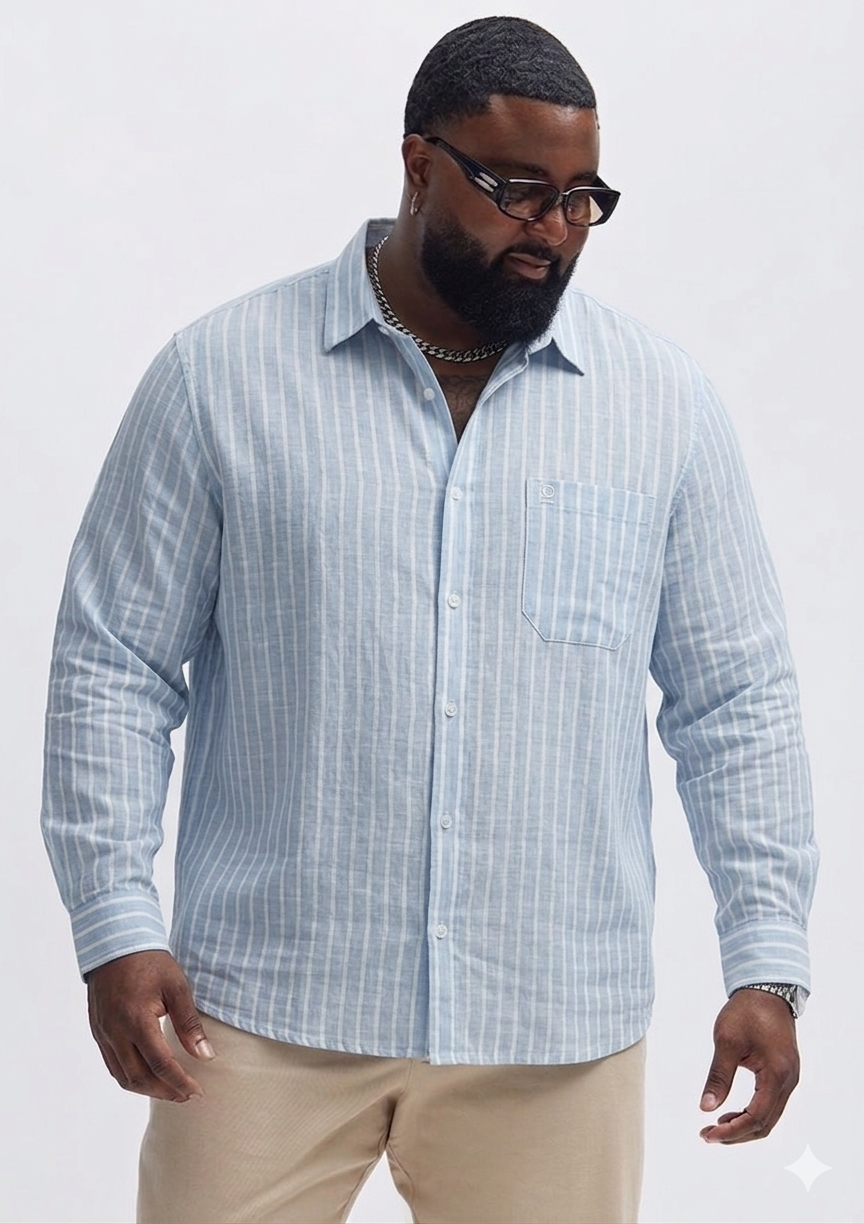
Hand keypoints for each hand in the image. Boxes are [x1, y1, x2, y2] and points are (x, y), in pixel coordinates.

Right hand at [86, 949, 215, 1101]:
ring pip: (123, 1077)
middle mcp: (115, 1032)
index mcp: (137, 1020)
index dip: (180, 1083)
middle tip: (187, 1095)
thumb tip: (206, 1056)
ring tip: (171, 1090)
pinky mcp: (98, 1032)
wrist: (116, 945)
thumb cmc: (151, 963)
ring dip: (147, 1089)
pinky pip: (112, 1065)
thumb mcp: (176, 987)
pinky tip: (148, 1076)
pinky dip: (131, 1077)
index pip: (160, 1064)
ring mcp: (103, 1034)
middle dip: (165, 1092)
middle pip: (139, 1078)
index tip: (197, 1092)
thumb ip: (189, 1024)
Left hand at [698, 988, 799, 1143]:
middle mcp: (788, 1081)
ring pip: (769, 1116)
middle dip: (737, 1134)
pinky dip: (752, 1113)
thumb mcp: (727, 1042)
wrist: (766, 990)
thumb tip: (706, 1108)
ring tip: (717, 1126)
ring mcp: (789, 1078)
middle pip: (765, 1124)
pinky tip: (731, 1111)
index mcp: (776, 1075)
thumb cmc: (746, 1012)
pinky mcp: (784, 1073)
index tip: (707, 1134)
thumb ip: (718, 1077)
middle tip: (708, 1135)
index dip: (732, 1131)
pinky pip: (771, 1103)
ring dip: (744, 1125)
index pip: (756, 1118)